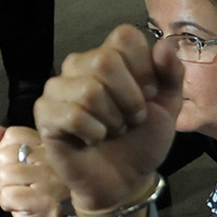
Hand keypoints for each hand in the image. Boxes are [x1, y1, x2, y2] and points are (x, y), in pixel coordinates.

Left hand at [0, 122, 69, 216]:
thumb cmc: (37, 199)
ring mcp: (52, 182)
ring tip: (23, 198)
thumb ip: (4, 146)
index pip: (15, 134)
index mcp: (52, 148)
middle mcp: (56, 161)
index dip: (8, 152)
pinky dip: (8, 204)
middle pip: (7, 154)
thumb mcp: (20, 167)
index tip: (22, 168)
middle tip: (23, 187)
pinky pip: (9, 195)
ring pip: (6, 174)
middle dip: (6, 174)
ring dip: (7, 190)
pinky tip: (22, 209)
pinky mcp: (45, 202)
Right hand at [38, 25, 182, 216]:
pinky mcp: (45, 114)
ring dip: (113, 120)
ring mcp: (58, 88)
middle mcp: (78, 65)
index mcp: (109, 56)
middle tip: (132, 119)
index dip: (145, 68)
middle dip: (130, 99)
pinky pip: (74, 115)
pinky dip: (94, 133)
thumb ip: (171, 74)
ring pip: (90, 90)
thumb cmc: (143, 140)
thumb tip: (165, 45)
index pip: (125, 36)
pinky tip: (93, 139)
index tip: (149, 96)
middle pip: (105, 60)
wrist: (125, 180)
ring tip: (113, 130)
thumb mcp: (168, 107)